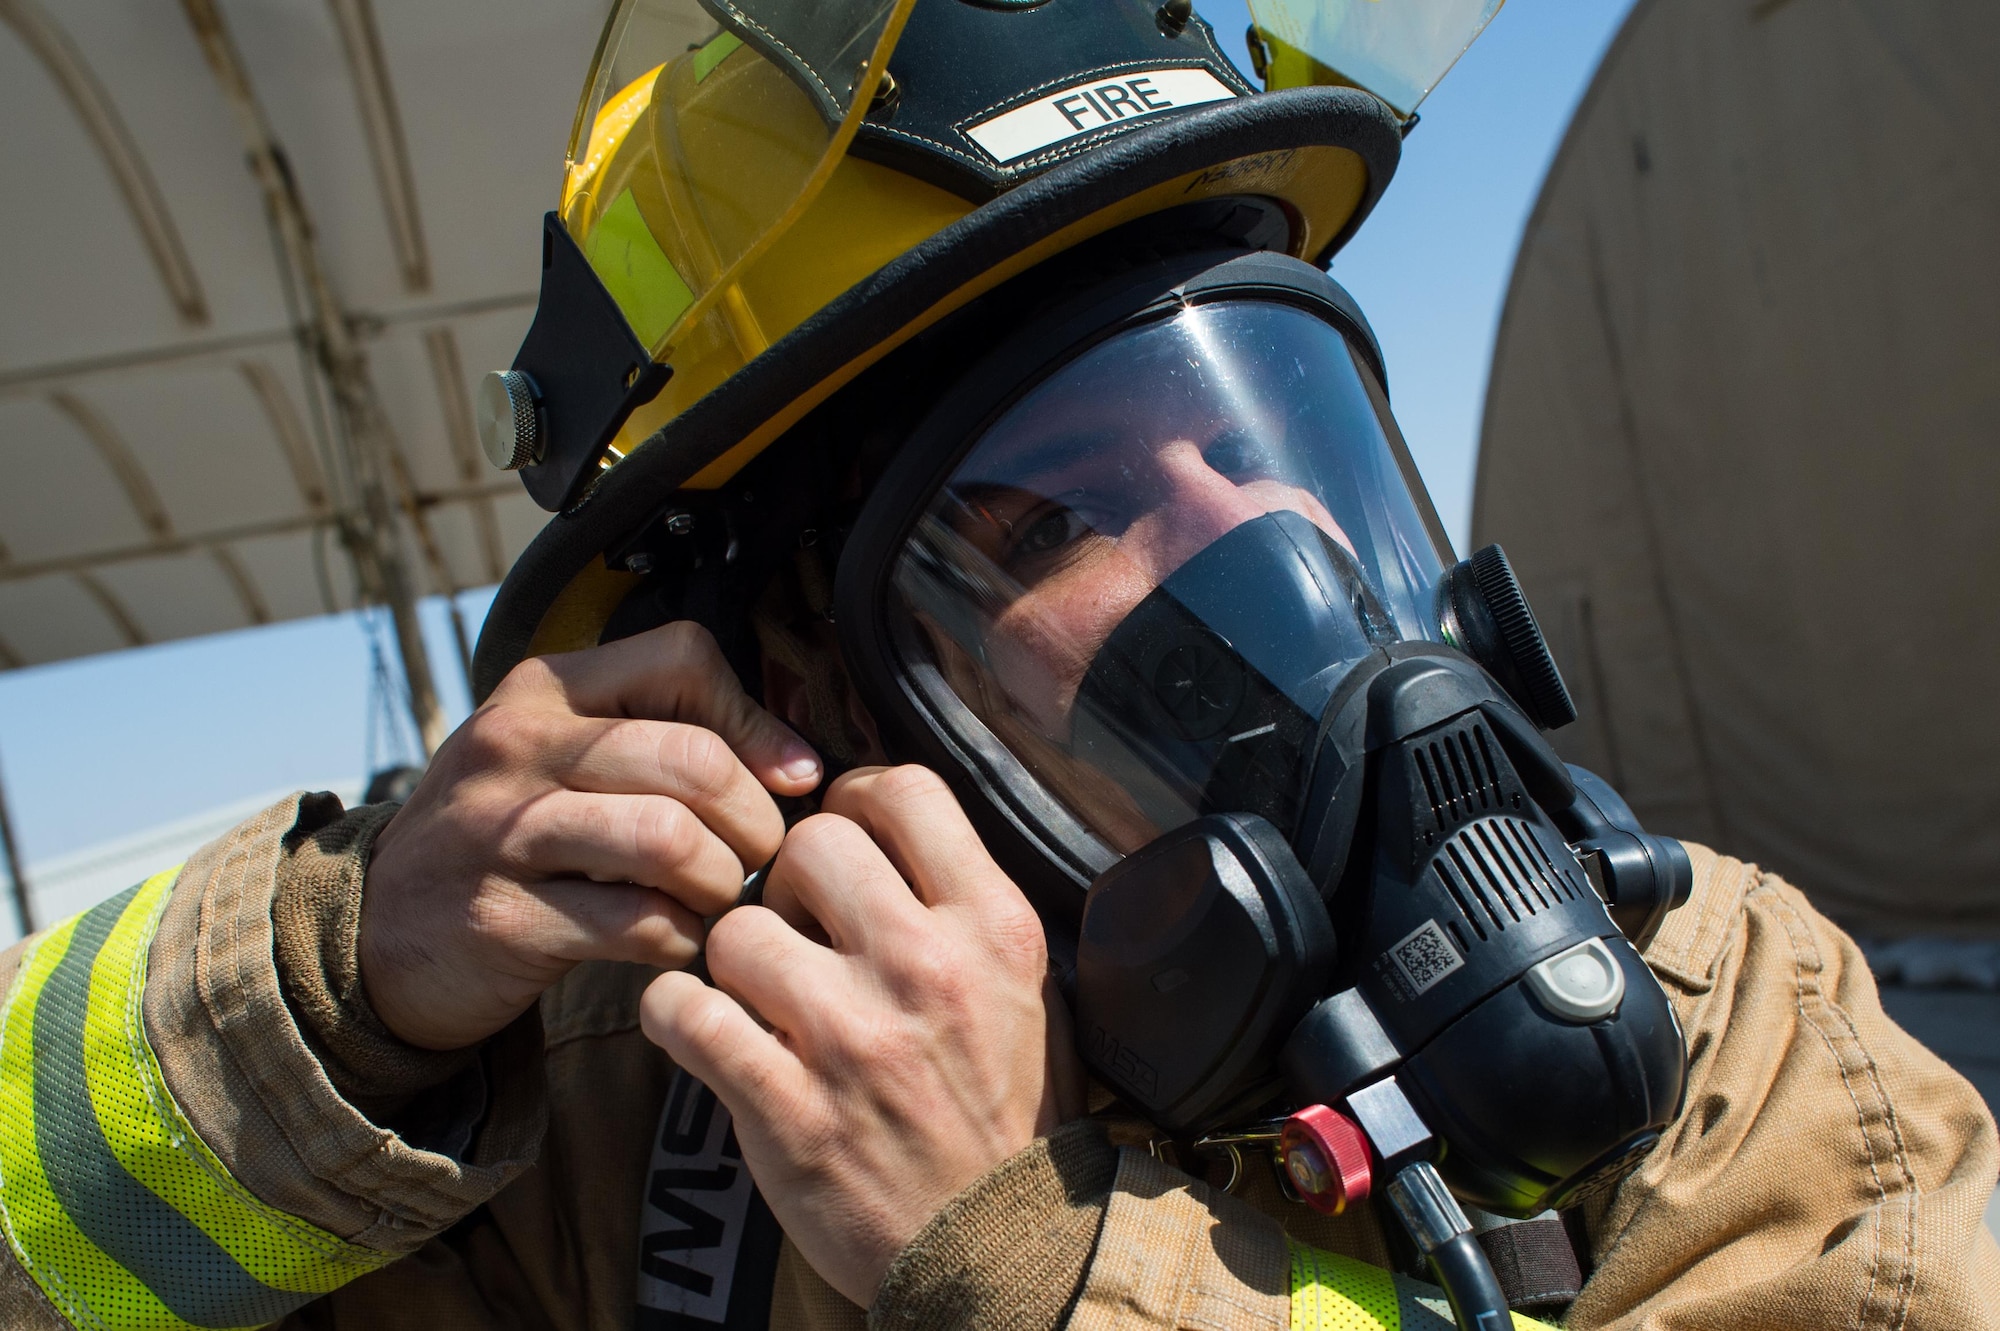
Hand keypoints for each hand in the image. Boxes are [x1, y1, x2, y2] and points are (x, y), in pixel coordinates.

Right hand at [361, 622, 821, 1050]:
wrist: (376, 931)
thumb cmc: (507, 839)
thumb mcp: (560, 759)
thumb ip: (661, 739)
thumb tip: (800, 765)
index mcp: (544, 690)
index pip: (684, 658)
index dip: (757, 722)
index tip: (785, 778)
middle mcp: (515, 746)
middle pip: (693, 759)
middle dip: (756, 820)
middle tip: (760, 857)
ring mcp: (500, 833)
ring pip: (670, 840)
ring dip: (722, 883)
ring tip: (717, 899)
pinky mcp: (500, 919)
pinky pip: (637, 924)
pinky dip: (681, 939)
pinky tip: (675, 940)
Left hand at [639, 765, 1082, 1307]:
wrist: (1003, 1250)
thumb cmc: (1010, 1112)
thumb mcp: (1029, 988)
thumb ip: (965, 907)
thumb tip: (890, 836)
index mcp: (993, 927)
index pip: (904, 790)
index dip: (853, 797)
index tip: (841, 836)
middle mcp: (925, 967)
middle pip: (808, 843)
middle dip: (785, 877)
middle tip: (791, 922)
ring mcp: (852, 1039)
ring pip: (735, 927)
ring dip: (731, 956)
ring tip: (753, 993)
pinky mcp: (788, 1109)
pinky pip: (684, 1012)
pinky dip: (676, 1014)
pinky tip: (703, 1030)